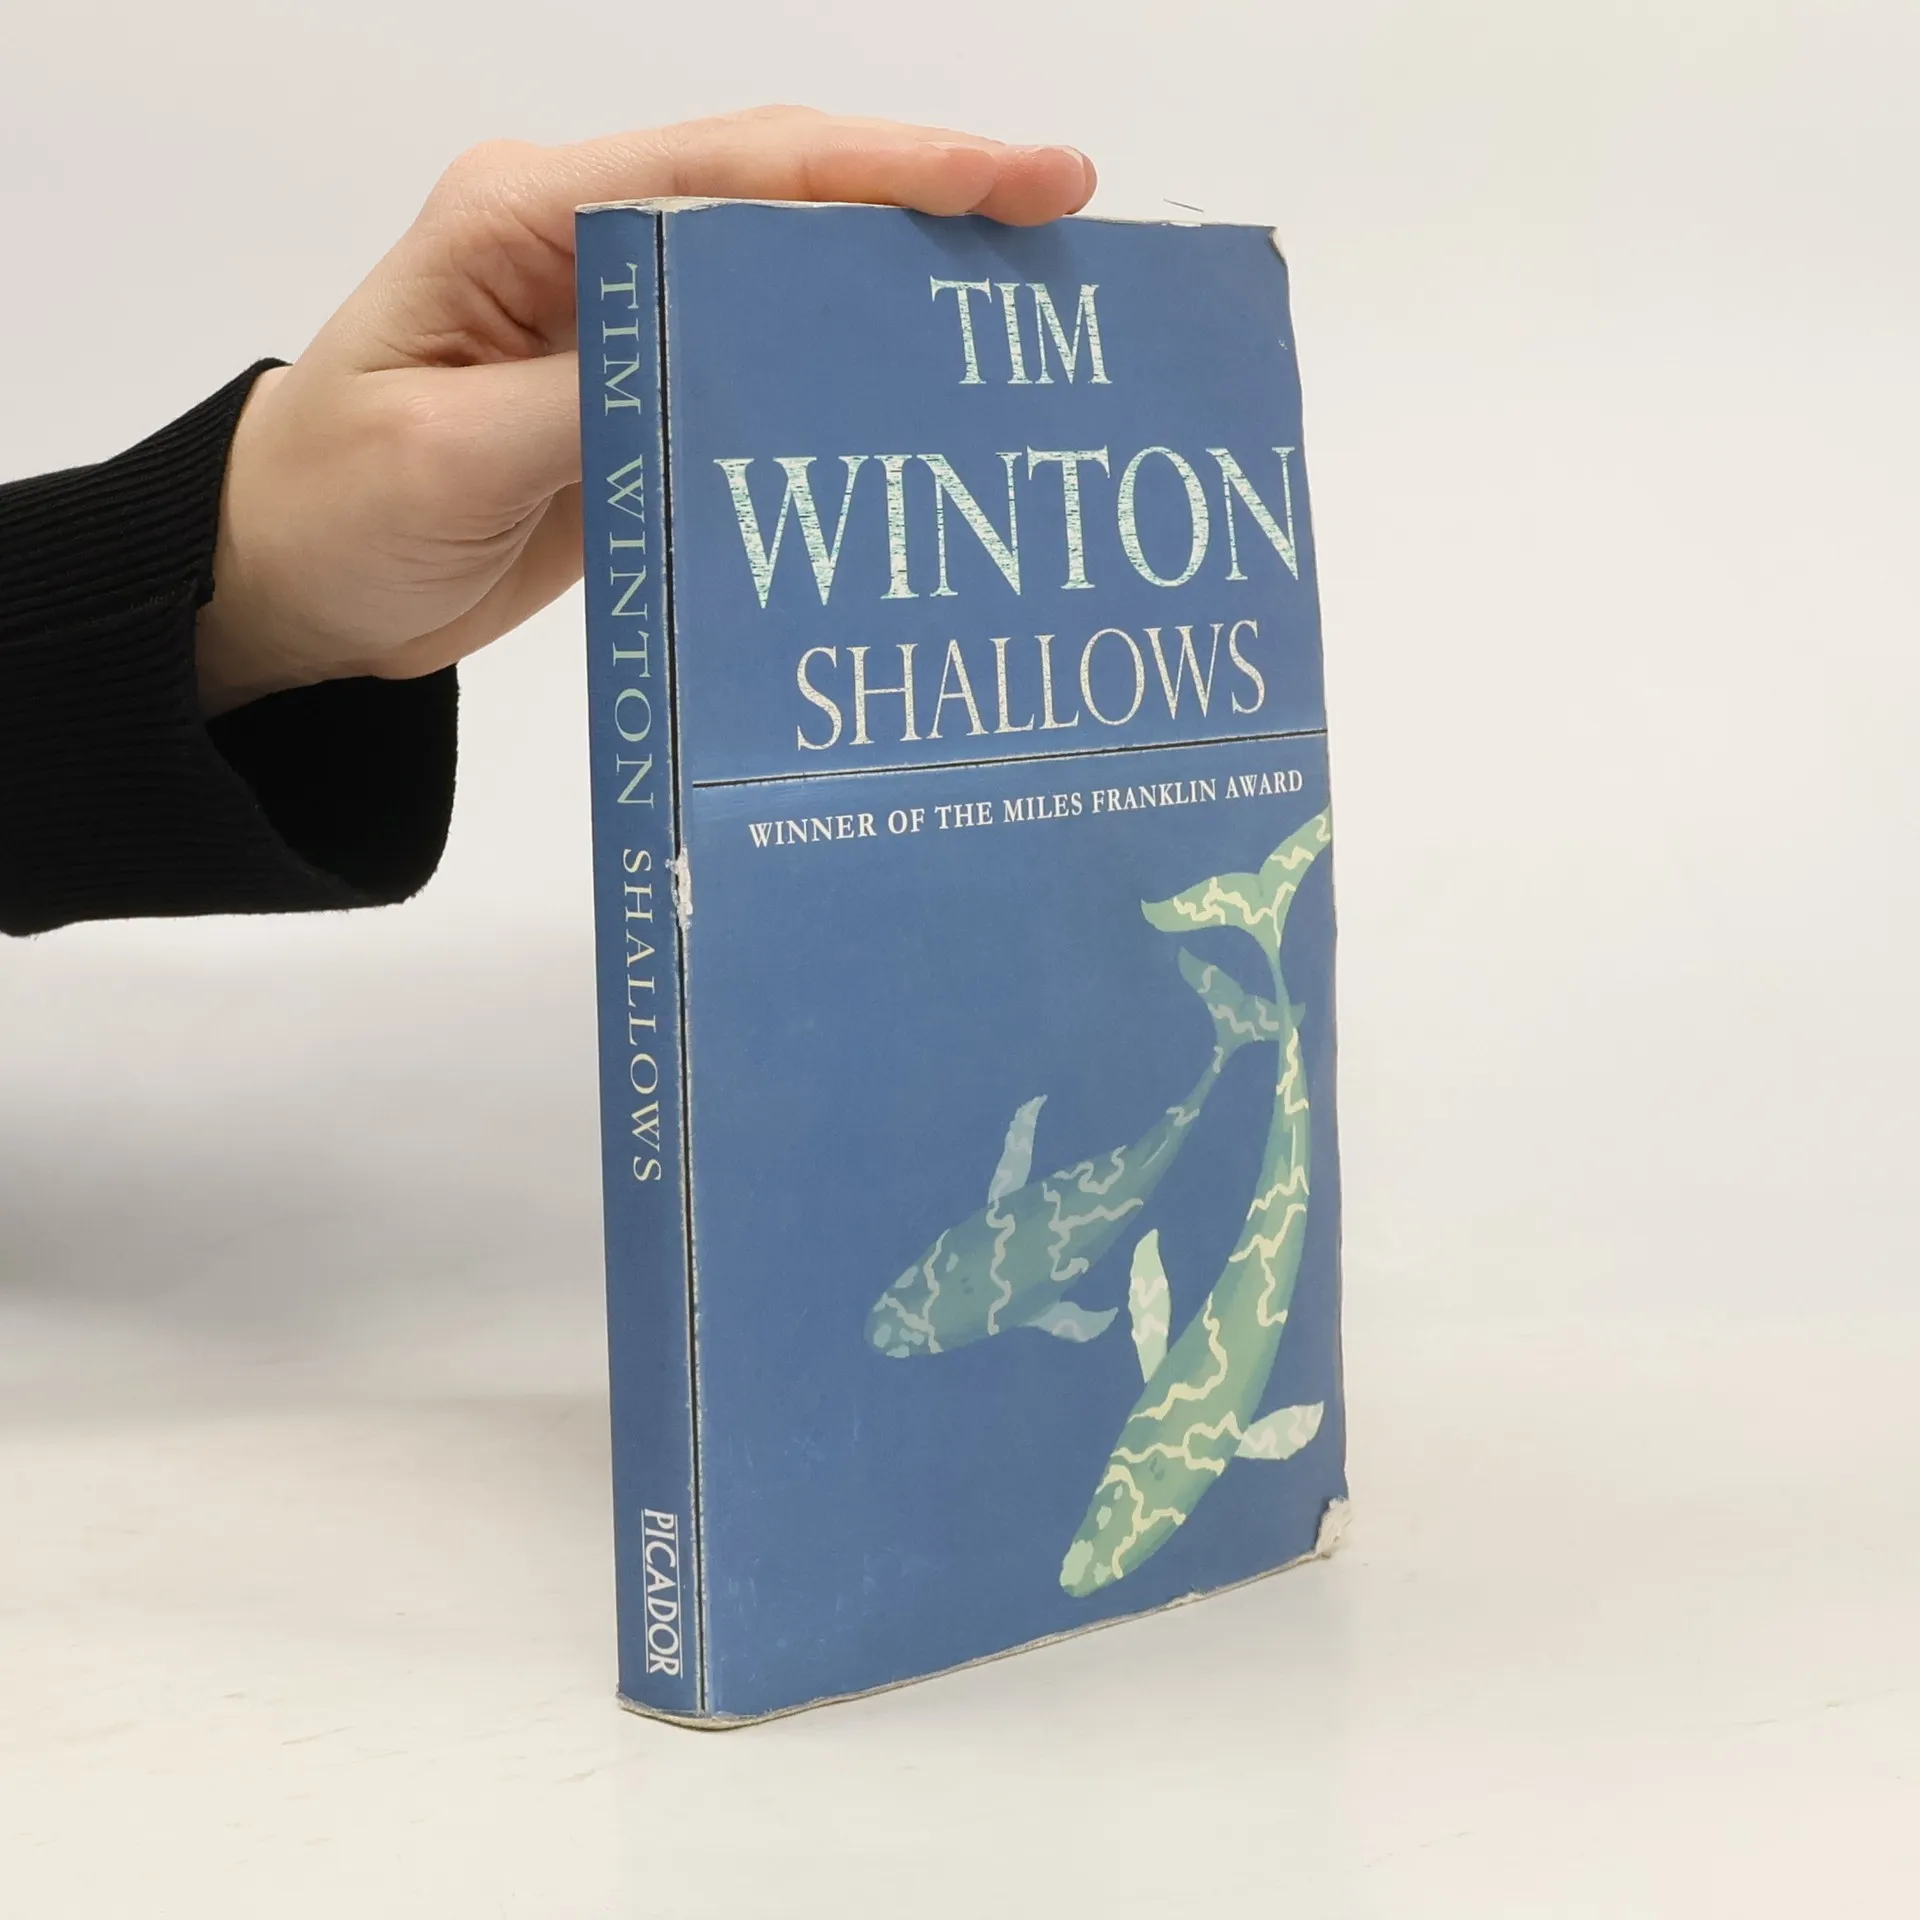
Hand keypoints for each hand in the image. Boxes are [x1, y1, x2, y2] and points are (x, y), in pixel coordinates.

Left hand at [192, 108, 1095, 716]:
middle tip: (1063, 217)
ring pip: (783, 272)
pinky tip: (921, 387)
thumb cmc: (337, 505)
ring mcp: (616, 318)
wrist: (293, 583)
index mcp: (527, 219)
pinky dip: (844, 365)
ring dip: (898, 276)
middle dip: (922, 198)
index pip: (729, 169)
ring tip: (1025, 297)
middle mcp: (583, 245)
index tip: (1007, 181)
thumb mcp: (451, 456)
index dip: (877, 169)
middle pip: (778, 194)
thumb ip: (591, 398)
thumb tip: (726, 359)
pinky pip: (758, 363)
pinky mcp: (636, 393)